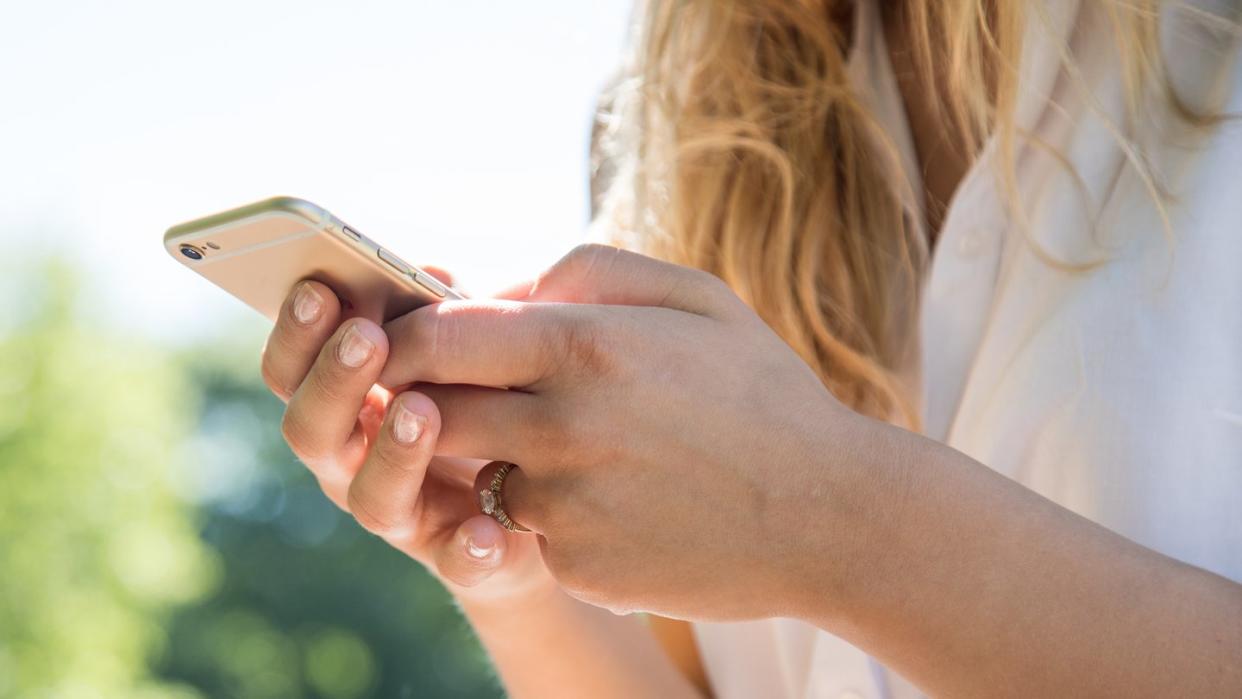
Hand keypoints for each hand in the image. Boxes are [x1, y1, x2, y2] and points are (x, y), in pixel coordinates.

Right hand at [259, 270, 555, 603]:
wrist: (541, 499)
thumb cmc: (484, 401)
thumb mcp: (463, 349)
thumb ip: (443, 313)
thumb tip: (430, 273)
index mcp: (343, 402)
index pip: (292, 368)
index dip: (294, 332)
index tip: (315, 288)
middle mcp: (353, 463)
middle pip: (311, 430)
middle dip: (334, 380)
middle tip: (366, 337)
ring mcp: (403, 515)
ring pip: (372, 497)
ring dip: (393, 452)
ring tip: (421, 411)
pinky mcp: (460, 558)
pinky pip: (457, 562)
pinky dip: (468, 548)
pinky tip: (486, 529)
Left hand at [379, 245, 865, 619]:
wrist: (826, 515)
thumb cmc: (761, 393)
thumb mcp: (693, 297)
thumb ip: (586, 271)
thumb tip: (500, 291)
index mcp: (584, 346)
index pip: (438, 336)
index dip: (405, 338)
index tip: (401, 342)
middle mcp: (561, 428)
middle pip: (433, 410)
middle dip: (430, 400)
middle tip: (461, 392)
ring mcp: (565, 506)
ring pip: (476, 473)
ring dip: (500, 458)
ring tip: (581, 449)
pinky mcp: (575, 566)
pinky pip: (528, 529)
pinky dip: (551, 513)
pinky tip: (619, 502)